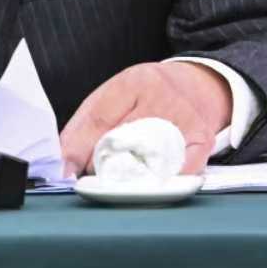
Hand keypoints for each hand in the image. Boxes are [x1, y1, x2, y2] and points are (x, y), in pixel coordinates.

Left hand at [58, 61, 232, 177]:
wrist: (196, 87)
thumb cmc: (146, 96)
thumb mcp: (112, 97)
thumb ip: (84, 126)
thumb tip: (63, 162)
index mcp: (132, 82)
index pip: (99, 119)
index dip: (78, 148)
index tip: (66, 170)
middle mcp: (161, 96)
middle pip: (122, 139)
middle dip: (101, 165)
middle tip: (94, 176)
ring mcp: (184, 117)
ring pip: (149, 157)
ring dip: (129, 177)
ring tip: (120, 180)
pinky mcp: (202, 139)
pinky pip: (182, 168)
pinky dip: (164, 181)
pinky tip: (152, 185)